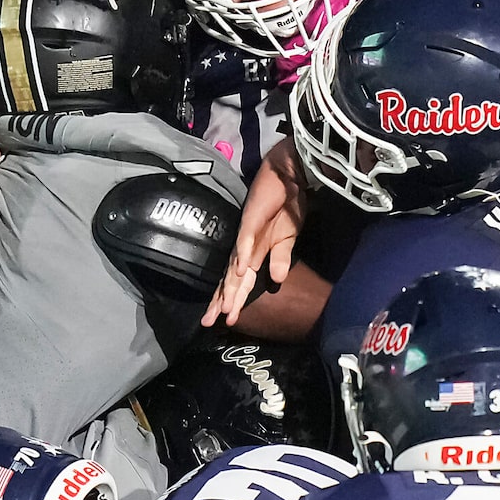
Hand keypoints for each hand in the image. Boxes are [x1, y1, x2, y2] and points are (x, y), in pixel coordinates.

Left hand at [205, 144, 304, 326]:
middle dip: (221, 301)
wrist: (289, 176)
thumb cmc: (287, 206)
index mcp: (253, 253)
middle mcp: (245, 247)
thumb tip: (277, 282)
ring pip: (234, 265)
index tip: (225, 322)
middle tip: (210, 323)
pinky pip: (245, 240)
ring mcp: (246, 234)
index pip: (238, 282)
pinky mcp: (251, 220)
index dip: (231, 301)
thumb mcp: (288, 240)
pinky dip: (242, 256)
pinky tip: (240, 272)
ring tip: (223, 307)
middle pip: (230, 279)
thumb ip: (280, 260)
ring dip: (230, 286)